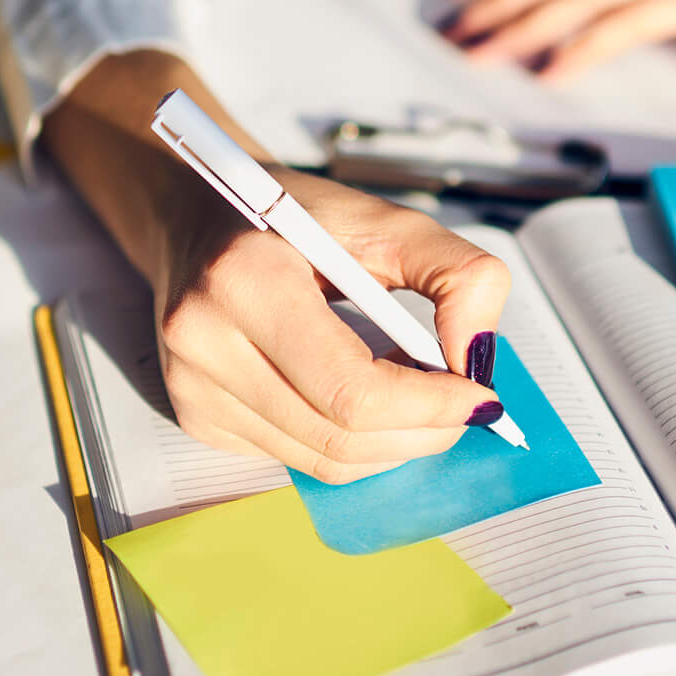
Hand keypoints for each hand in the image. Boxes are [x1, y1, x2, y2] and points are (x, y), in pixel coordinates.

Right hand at [42, 51, 510, 483]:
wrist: (195, 214)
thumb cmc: (289, 215)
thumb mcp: (383, 219)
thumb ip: (455, 274)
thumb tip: (478, 357)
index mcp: (245, 280)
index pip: (352, 390)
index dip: (429, 406)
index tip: (481, 397)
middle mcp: (205, 343)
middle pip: (341, 438)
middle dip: (422, 432)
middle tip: (464, 404)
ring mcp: (193, 389)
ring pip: (323, 461)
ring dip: (391, 442)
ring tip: (419, 395)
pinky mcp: (197, 416)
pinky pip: (296, 457)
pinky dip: (349, 440)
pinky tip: (362, 395)